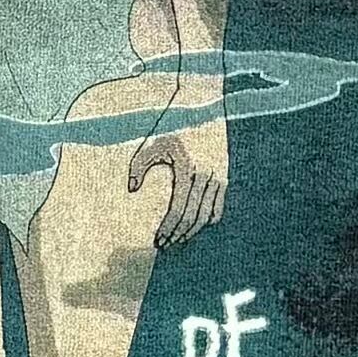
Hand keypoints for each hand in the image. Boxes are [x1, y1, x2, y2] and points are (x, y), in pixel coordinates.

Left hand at [125, 115, 226, 245]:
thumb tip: (133, 189)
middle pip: (192, 218)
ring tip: (177, 240)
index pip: (178, 211)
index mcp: (187, 170)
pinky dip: (207, 221)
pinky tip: (194, 227)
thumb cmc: (174, 128)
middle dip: (178, 235)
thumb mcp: (154, 143)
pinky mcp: (224, 177)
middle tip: (165, 245)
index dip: (168, 229)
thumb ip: (139, 165)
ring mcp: (218, 178)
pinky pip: (218, 208)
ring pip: (207, 216)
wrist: (203, 110)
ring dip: (192, 232)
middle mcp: (206, 177)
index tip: (158, 240)